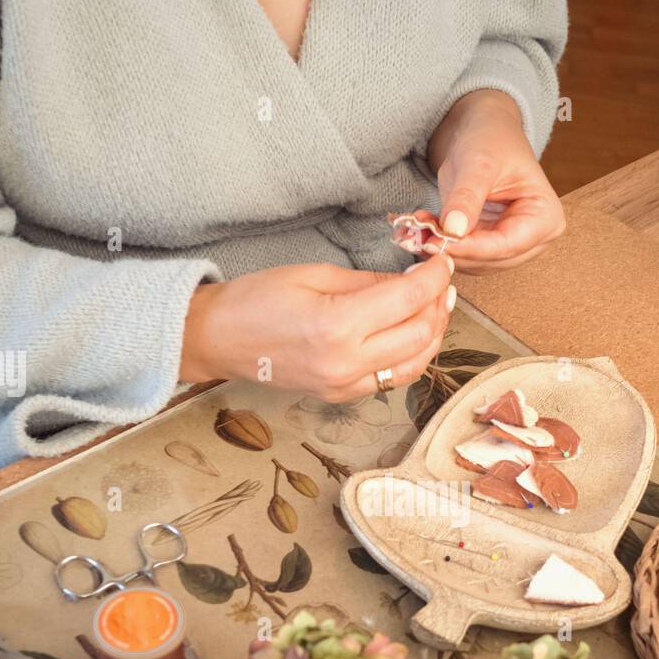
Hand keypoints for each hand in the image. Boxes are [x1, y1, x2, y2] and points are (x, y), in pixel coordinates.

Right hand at [180, 256, 454, 399]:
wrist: (217, 340)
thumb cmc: (256, 299)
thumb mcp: (314, 275)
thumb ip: (368, 282)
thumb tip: (410, 281)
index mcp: (337, 326)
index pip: (409, 299)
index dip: (435, 277)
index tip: (442, 261)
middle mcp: (347, 364)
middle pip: (421, 335)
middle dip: (439, 304)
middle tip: (439, 282)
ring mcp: (345, 386)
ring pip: (415, 364)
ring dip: (432, 334)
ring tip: (433, 307)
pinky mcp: (342, 397)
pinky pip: (392, 379)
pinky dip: (411, 355)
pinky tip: (409, 332)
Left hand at [426, 89, 564, 272]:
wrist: (481, 131)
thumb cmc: (491, 139)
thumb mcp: (479, 164)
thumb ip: (467, 198)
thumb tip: (454, 231)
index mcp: (546, 218)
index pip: (507, 245)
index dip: (471, 248)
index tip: (438, 243)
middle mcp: (535, 239)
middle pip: (491, 260)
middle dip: (454, 251)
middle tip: (419, 237)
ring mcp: (513, 245)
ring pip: (475, 263)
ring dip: (444, 250)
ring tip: (417, 229)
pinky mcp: (490, 246)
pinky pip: (464, 254)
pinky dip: (442, 245)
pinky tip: (423, 230)